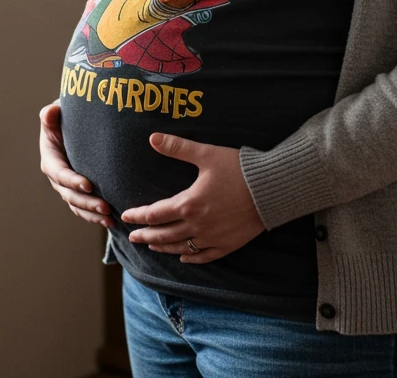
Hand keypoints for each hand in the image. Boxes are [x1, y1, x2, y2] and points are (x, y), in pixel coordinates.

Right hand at [39, 101, 114, 228]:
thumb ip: (52, 115)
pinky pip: (85, 209)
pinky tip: (111, 222)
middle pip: (70, 195)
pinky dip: (96, 216)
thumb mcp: (58, 113)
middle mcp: (57, 176)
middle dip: (87, 202)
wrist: (77, 124)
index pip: (59, 173)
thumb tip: (49, 112)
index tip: (88, 185)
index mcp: (51, 158)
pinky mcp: (79, 192)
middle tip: (106, 206)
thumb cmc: (68, 116)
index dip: (72, 181)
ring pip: (78, 206)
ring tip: (110, 217)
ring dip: (92, 213)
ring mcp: (68, 187)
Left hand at [121, 134, 264, 263]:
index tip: (126, 216)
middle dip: (146, 235)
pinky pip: (204, 256)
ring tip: (153, 246)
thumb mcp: (206, 154)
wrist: (270, 188)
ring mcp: (212, 238)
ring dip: (164, 247)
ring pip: (181, 247)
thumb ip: (178, 148)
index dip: (139, 216)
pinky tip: (184, 257)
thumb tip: (152, 138)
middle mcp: (197, 225)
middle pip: (164, 234)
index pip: (155, 214)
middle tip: (133, 237)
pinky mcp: (228, 244)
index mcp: (188, 204)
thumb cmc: (239, 169)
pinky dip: (191, 257)